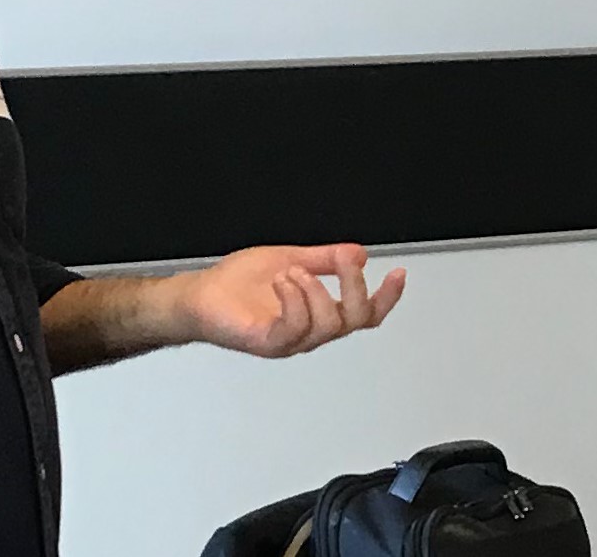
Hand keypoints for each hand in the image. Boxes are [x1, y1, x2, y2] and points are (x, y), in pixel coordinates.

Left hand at [169, 243, 406, 358]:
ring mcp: (289, 341)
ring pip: (327, 326)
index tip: (398, 273)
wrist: (198, 295)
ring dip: (317, 291)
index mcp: (318, 313)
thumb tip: (360, 253)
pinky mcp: (267, 342)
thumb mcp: (289, 260)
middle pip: (354, 321)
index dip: (386, 298)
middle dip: (356, 287)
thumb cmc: (236, 285)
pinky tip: (283, 280)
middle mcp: (309, 332)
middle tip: (345, 260)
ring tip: (294, 270)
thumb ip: (323, 259)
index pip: (364, 314)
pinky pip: (293, 329)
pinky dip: (294, 301)